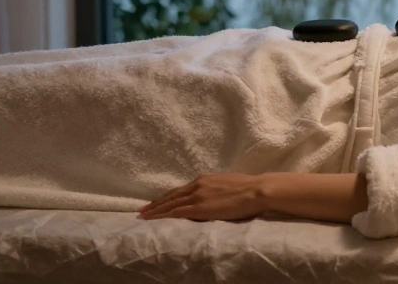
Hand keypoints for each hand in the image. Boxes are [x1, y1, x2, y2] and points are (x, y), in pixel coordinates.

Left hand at [139, 173, 267, 221]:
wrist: (255, 190)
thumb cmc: (248, 188)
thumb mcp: (227, 183)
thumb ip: (215, 189)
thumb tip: (213, 195)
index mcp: (204, 179)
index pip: (180, 190)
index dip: (167, 197)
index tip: (156, 202)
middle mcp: (197, 185)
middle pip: (171, 196)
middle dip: (156, 203)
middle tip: (142, 210)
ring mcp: (197, 196)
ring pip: (170, 204)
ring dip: (155, 210)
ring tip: (143, 216)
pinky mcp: (199, 207)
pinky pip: (176, 212)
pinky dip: (163, 216)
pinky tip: (155, 219)